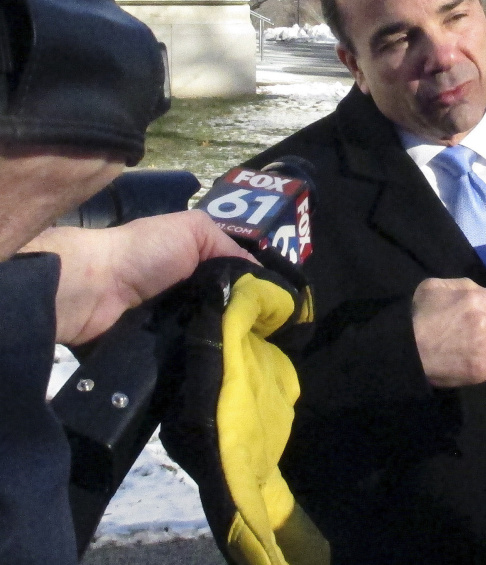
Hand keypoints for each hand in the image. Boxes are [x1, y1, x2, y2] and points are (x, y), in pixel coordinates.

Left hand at [21, 210, 255, 344]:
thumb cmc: (146, 251)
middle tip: (273, 336)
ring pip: (216, 338)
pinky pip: (193, 357)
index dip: (259, 293)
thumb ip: (231, 250)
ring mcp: (177, 326)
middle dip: (249, 323)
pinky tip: (229, 364)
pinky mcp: (163, 353)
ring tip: (256, 353)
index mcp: (198, 267)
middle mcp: (190, 296)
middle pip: (230, 313)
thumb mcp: (195, 230)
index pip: (238, 283)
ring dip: (232, 343)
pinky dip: (208, 359)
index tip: (281, 310)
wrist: (95, 289)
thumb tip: (266, 283)